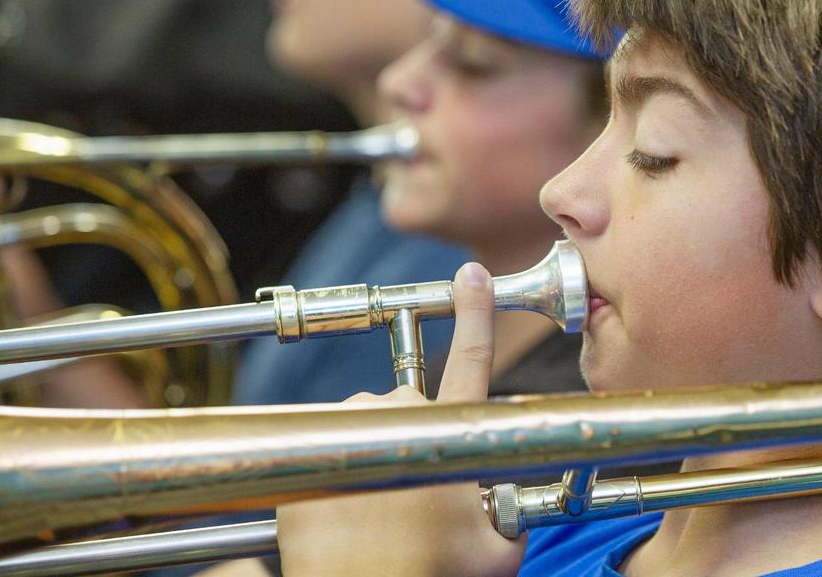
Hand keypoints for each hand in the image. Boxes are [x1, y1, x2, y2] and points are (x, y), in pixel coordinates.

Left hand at [276, 263, 526, 576]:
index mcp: (455, 428)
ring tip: (375, 510)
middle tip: (415, 497)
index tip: (472, 275)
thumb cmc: (434, 576)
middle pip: (412, 402)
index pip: (473, 357)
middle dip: (415, 439)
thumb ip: (513, 505)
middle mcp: (401, 412)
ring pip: (367, 423)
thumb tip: (509, 497)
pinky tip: (346, 512)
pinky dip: (338, 470)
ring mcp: (351, 424)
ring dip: (375, 454)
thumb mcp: (501, 544)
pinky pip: (330, 444)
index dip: (477, 311)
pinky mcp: (308, 445)